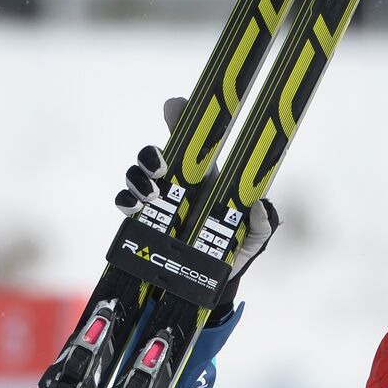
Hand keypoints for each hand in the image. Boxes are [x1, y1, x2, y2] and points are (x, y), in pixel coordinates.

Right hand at [115, 97, 280, 311]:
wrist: (211, 282)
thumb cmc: (234, 249)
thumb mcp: (254, 237)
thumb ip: (262, 223)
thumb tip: (260, 206)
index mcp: (206, 177)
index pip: (192, 142)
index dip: (182, 118)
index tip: (175, 106)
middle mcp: (178, 183)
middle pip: (156, 153)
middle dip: (152, 152)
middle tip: (161, 165)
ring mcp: (157, 201)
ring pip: (137, 174)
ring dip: (138, 176)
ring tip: (150, 192)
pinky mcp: (141, 221)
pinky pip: (126, 203)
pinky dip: (125, 200)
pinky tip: (134, 207)